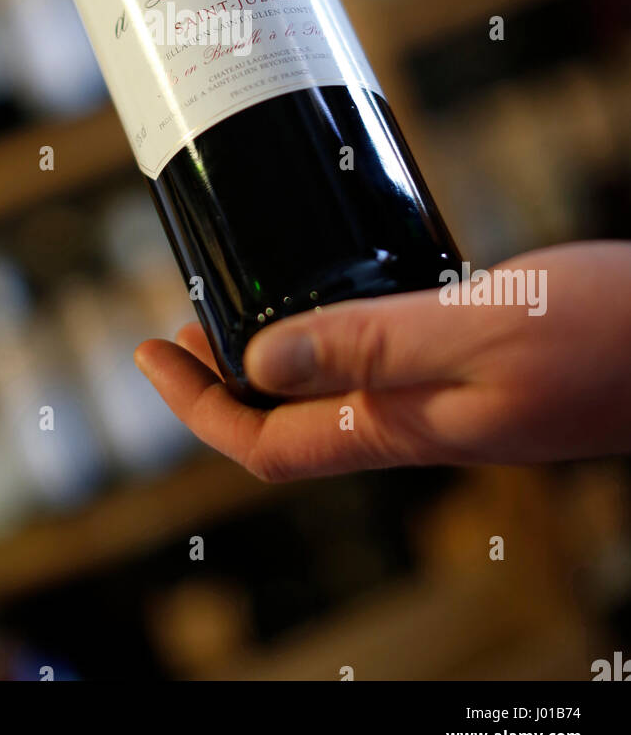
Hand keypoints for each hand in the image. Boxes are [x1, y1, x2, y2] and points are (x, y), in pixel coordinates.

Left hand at [135, 242, 630, 479]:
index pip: (267, 442)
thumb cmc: (605, 339)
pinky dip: (332, 332)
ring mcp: (445, 399)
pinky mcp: (474, 367)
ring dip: (271, 357)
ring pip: (330, 393)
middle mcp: (414, 421)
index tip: (150, 354)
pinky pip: (378, 363)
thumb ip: (370, 345)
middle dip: (221, 381)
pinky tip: (335, 292)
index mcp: (402, 424)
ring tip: (238, 306)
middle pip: (287, 422)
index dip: (196, 408)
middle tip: (182, 321)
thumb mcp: (475, 330)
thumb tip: (258, 361)